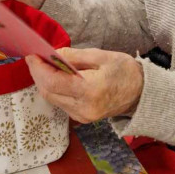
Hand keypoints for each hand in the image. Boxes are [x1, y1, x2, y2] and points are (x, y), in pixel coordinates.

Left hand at [26, 48, 143, 121]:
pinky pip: (59, 103)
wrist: (141, 93)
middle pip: (48, 92)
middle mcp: (83, 108)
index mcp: (90, 91)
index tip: (32, 55)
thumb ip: (74, 56)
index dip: (38, 69)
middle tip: (36, 58)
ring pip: (51, 98)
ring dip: (44, 81)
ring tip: (44, 65)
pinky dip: (53, 89)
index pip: (53, 82)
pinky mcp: (80, 119)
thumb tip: (52, 54)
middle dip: (38, 74)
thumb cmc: (125, 71)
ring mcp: (81, 117)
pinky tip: (55, 77)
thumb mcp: (101, 56)